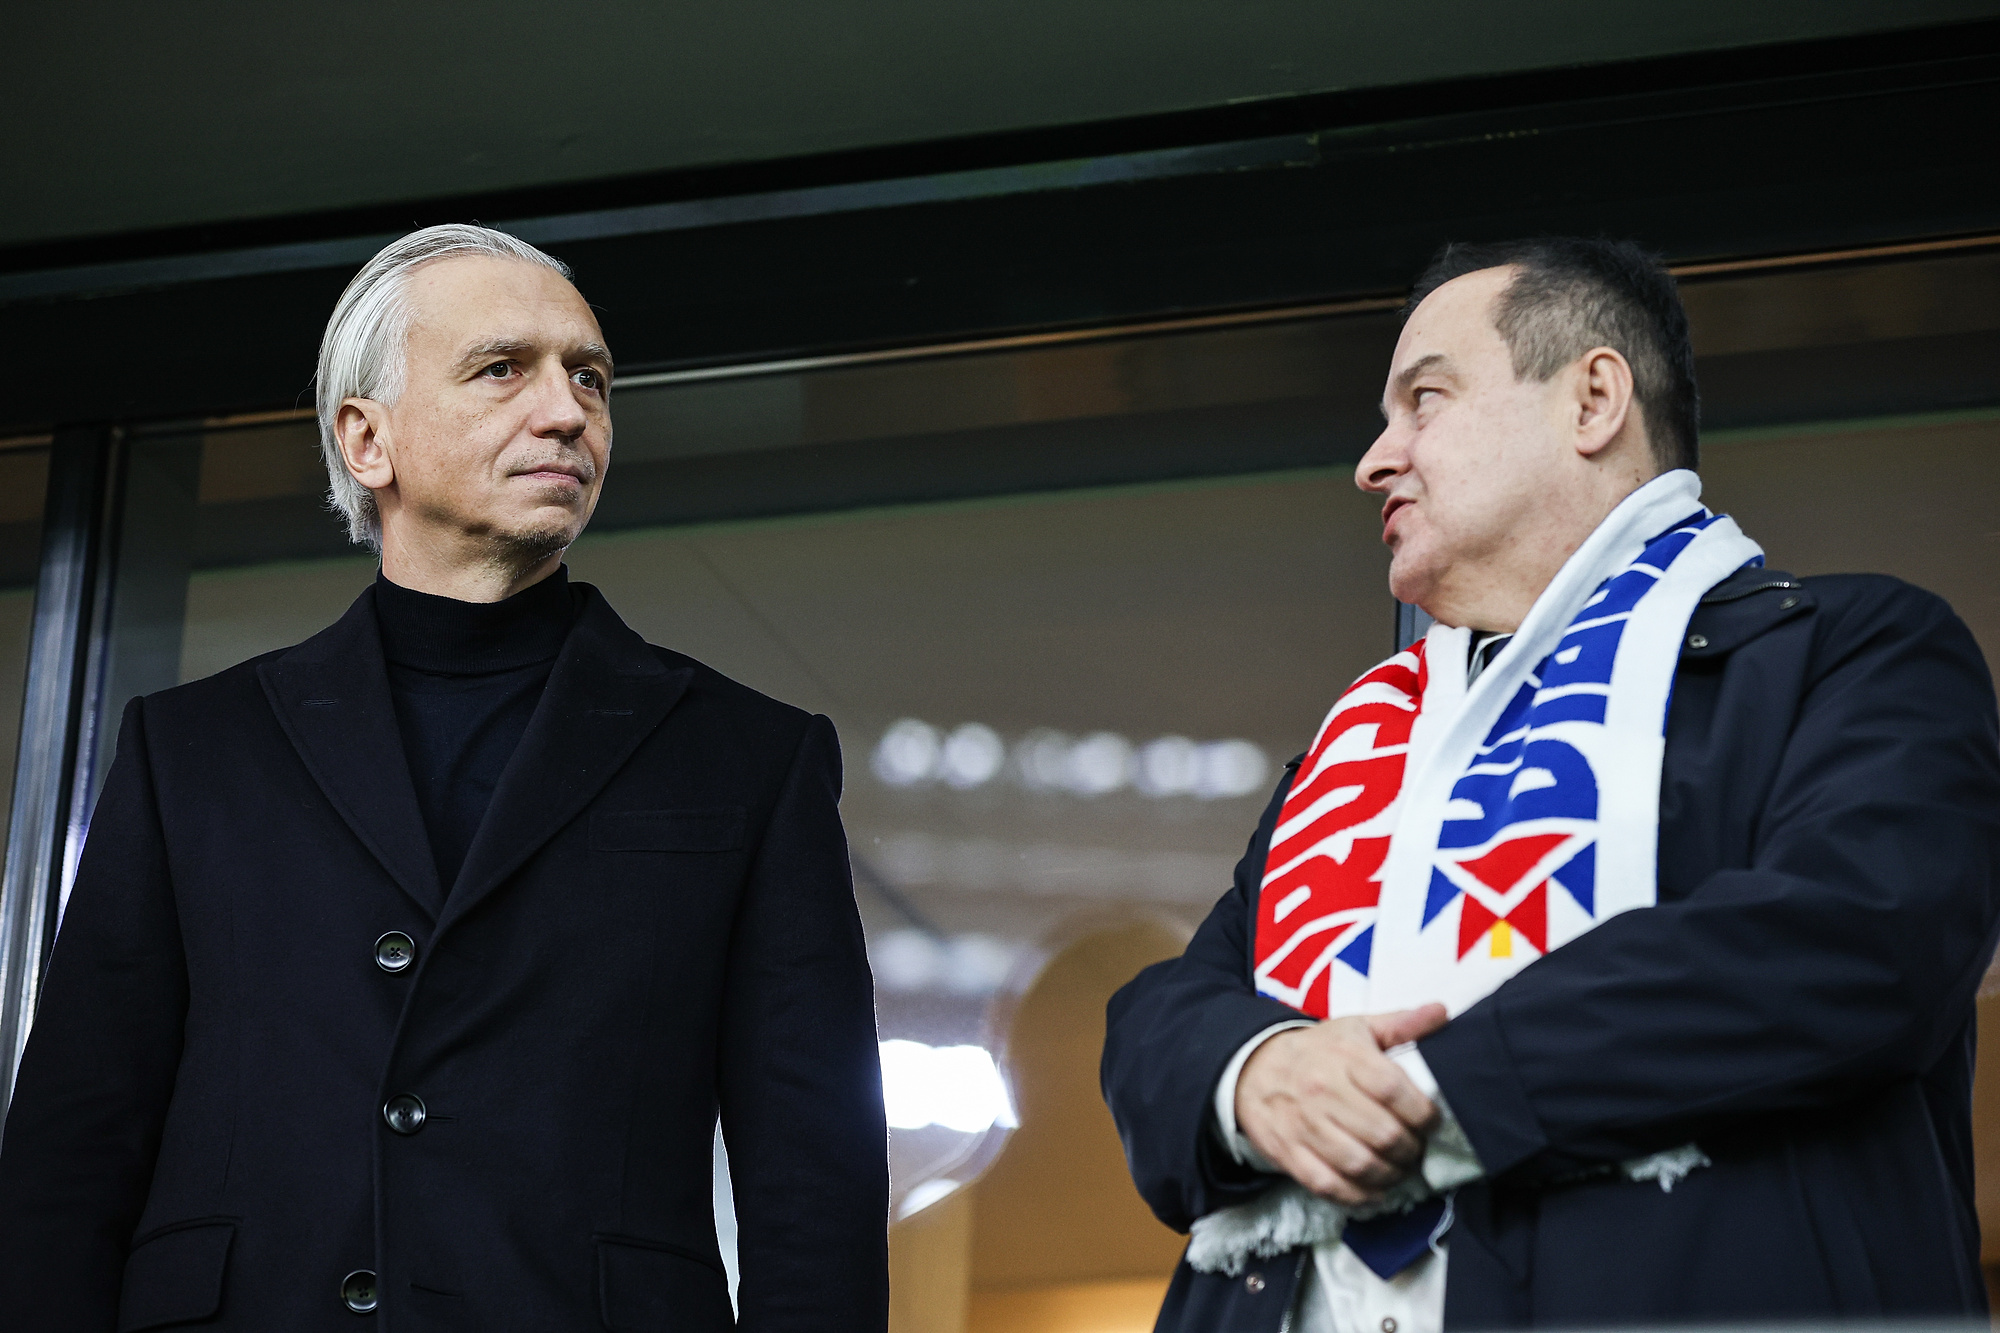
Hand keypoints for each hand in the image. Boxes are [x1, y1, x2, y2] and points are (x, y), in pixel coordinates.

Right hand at [1234, 1004, 1448, 1205]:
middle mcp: (1324, 1091)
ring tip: (1398, 1168)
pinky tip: (1373, 1189)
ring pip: (1360, 1165)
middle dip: (1411, 1150)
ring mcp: (1304, 1125)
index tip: (1431, 1122)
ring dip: (1390, 1175)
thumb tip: (1441, 1012)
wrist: (1251, 1068)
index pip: (1395, 1091)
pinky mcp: (1289, 1153)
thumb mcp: (1356, 1027)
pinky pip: (1330, 1185)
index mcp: (1346, 1057)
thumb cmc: (1316, 1051)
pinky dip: (1358, 1195)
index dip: (1424, 1113)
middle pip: (1384, 1134)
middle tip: (1416, 1149)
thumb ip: (1401, 1023)